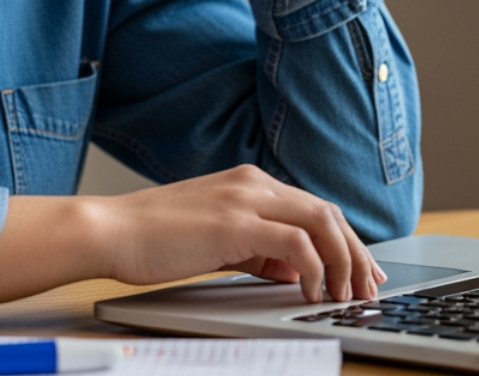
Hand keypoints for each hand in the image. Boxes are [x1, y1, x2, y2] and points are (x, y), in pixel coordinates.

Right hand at [95, 164, 387, 302]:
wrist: (111, 230)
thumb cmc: (153, 240)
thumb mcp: (216, 242)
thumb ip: (256, 250)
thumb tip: (293, 271)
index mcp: (249, 183)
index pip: (314, 207)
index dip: (344, 240)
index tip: (359, 271)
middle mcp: (254, 184)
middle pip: (328, 211)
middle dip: (355, 252)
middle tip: (367, 286)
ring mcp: (246, 199)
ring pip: (321, 221)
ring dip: (342, 261)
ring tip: (345, 294)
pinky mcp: (236, 222)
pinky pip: (296, 243)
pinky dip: (314, 269)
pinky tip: (311, 293)